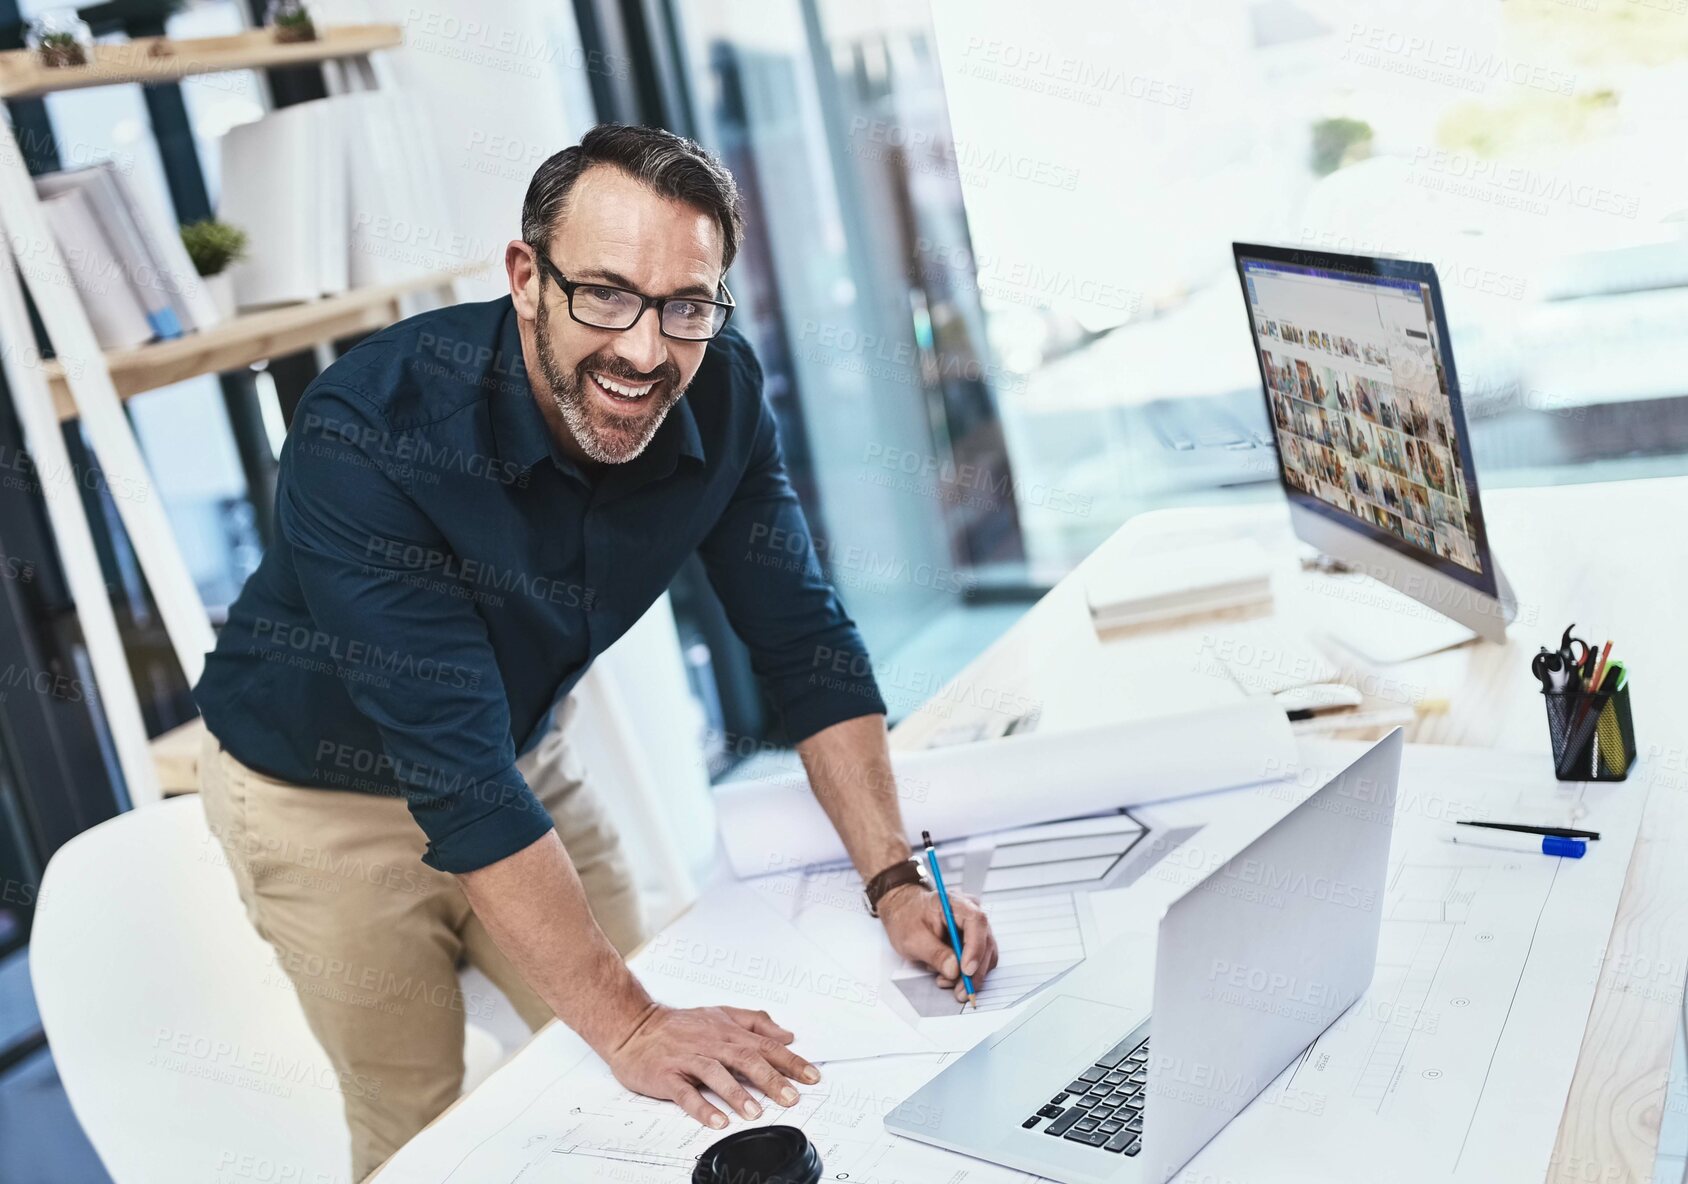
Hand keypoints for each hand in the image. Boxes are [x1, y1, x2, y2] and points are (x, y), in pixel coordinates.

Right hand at [603, 1004, 821, 1128]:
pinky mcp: (667, 1074)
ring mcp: (688, 1058)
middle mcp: (711, 1042)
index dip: (790, 1061)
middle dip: (771, 1079)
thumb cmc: (679, 1025)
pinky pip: (685, 1092)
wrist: (633, 1026)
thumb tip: (786, 1034)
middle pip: (746, 1058)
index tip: (812, 1076)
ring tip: (756, 1112)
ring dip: (738, 1093)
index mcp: (727, 1031)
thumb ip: (755, 1022)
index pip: (765, 1044)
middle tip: (791, 1098)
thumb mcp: (720, 1014)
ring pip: (716, 1073)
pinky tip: (717, 1120)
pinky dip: (702, 1106)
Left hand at [877, 883, 999, 1002]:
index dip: (975, 948)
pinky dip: (967, 974)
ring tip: (945, 981)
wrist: (903, 912)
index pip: (976, 922)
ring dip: (970, 976)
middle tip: (961, 992)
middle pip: (985, 942)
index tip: (966, 971)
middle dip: (974, 972)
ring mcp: (974, 926)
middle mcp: (970, 912)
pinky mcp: (973, 940)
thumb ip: (935, 953)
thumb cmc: (906, 918)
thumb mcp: (912, 938)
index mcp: (954, 903)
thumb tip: (955, 970)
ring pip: (985, 955)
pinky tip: (949, 977)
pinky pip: (979, 960)